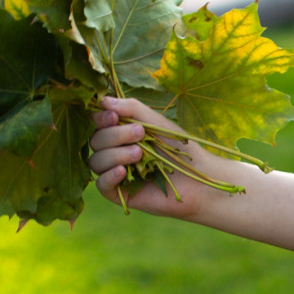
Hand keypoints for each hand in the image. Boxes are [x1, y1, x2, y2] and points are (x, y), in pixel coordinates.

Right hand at [89, 95, 183, 215]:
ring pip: (96, 161)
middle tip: (141, 133)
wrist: (198, 178)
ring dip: (115, 154)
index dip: (99, 118)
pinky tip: (123, 171)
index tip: (113, 116)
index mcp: (120, 133)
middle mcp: (114, 152)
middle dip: (115, 135)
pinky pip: (101, 185)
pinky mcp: (119, 193)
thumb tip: (103, 100)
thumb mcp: (156, 122)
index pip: (96, 123)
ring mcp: (115, 173)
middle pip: (95, 141)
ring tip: (140, 153)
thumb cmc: (179, 148)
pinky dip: (109, 176)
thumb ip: (131, 109)